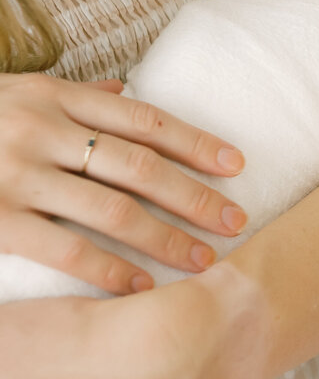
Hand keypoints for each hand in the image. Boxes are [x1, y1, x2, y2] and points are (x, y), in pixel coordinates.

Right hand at [0, 73, 245, 293]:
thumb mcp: (15, 92)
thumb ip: (71, 96)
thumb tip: (123, 91)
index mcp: (53, 96)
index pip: (144, 119)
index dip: (195, 143)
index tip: (237, 166)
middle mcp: (40, 130)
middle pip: (139, 166)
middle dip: (194, 196)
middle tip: (235, 222)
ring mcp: (16, 175)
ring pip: (111, 210)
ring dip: (163, 238)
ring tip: (200, 261)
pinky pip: (63, 248)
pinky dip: (107, 269)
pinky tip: (139, 288)